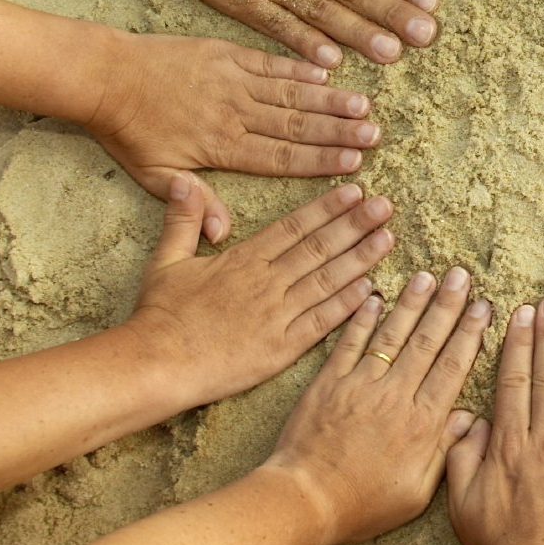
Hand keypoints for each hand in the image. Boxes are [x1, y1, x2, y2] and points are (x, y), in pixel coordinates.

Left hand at [87, 33, 381, 240]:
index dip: (319, 162)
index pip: (280, 158)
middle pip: (295, 126)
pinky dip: (299, 68)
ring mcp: (232, 81)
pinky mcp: (225, 54)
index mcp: (221, 147)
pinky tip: (327, 73)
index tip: (354, 165)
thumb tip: (224, 234)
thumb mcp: (153, 176)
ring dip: (328, 101)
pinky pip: (270, 62)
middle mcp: (234, 113)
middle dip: (338, 132)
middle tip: (374, 136)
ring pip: (289, 94)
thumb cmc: (127, 132)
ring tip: (363, 106)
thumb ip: (193, 203)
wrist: (104, 76)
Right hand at [127, 178, 393, 407]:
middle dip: (355, 224)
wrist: (156, 364)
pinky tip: (370, 290)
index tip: (354, 191)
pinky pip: (321, 322)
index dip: (326, 208)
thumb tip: (183, 180)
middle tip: (386, 206)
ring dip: (360, 258)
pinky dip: (346, 305)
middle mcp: (266, 282)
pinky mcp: (281, 348)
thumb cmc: (159, 315)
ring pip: (326, 280)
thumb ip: (183, 219)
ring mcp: (276, 315)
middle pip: (318, 247)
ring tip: (388, 238)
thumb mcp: (166, 260)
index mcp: (243, 259)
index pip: (293, 227)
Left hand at [264, 266, 490, 544]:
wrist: (304, 500)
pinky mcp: (329, 383)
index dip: (470, 334)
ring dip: (412, 303)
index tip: (484, 307)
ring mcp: (360, 385)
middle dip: (447, 306)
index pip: (453, 367)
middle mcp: (395, 395)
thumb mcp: (416, 493)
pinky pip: (350, 343)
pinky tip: (374, 296)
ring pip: (392, 335)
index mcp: (421, 422)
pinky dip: (362, 318)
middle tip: (461, 276)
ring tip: (427, 276)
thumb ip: (445, 452)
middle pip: (428, 342)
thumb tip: (470, 420)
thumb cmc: (362, 504)